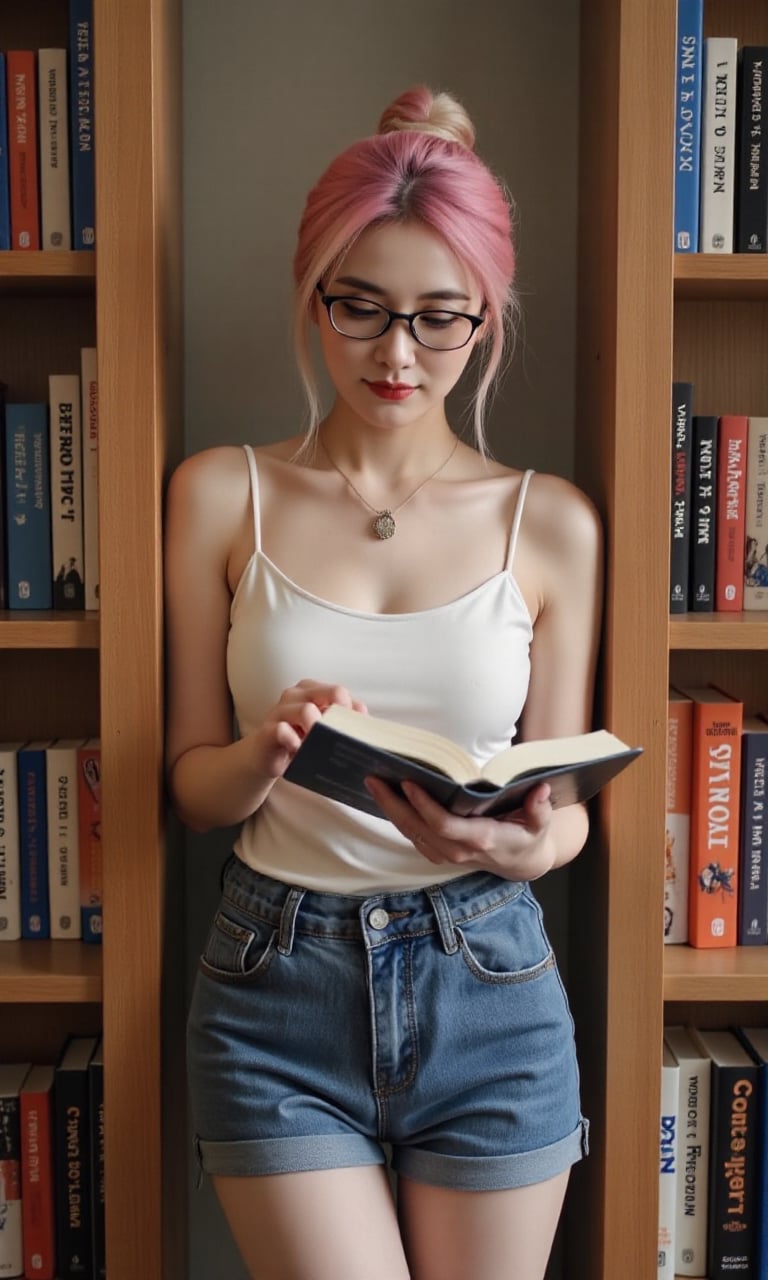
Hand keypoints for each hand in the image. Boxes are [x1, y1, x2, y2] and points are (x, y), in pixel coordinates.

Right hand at [252, 680, 366, 782]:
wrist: (265, 756)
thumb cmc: (299, 740)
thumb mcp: (322, 728)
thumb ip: (342, 720)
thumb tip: (363, 718)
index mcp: (311, 689)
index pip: (339, 692)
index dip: (351, 712)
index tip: (355, 732)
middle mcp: (295, 694)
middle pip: (330, 693)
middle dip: (341, 716)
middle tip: (342, 737)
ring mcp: (279, 710)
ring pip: (307, 710)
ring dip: (319, 731)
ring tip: (321, 747)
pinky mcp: (267, 729)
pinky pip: (283, 731)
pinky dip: (296, 743)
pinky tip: (300, 751)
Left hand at [363, 776, 555, 881]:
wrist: (523, 863)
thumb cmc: (529, 836)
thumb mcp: (541, 823)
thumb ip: (540, 809)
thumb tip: (540, 790)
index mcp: (482, 839)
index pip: (445, 825)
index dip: (424, 806)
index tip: (409, 783)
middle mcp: (459, 850)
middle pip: (418, 828)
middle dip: (393, 803)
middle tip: (373, 777)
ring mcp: (446, 854)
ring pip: (410, 833)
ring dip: (389, 809)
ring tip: (373, 783)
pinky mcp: (438, 852)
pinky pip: (412, 835)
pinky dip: (396, 817)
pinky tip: (385, 798)